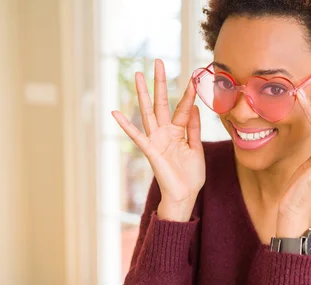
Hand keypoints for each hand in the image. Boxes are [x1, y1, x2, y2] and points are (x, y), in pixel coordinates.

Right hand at [112, 59, 204, 221]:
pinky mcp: (150, 151)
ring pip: (148, 112)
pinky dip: (125, 125)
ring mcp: (156, 140)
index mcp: (178, 132)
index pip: (183, 108)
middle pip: (161, 103)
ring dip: (142, 94)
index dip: (188, 95)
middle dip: (160, 83)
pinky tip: (115, 112)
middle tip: (158, 62)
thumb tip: (195, 106)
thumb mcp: (196, 147)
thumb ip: (193, 127)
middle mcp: (165, 132)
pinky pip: (137, 136)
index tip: (194, 78)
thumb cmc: (190, 175)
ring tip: (137, 75)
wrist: (185, 195)